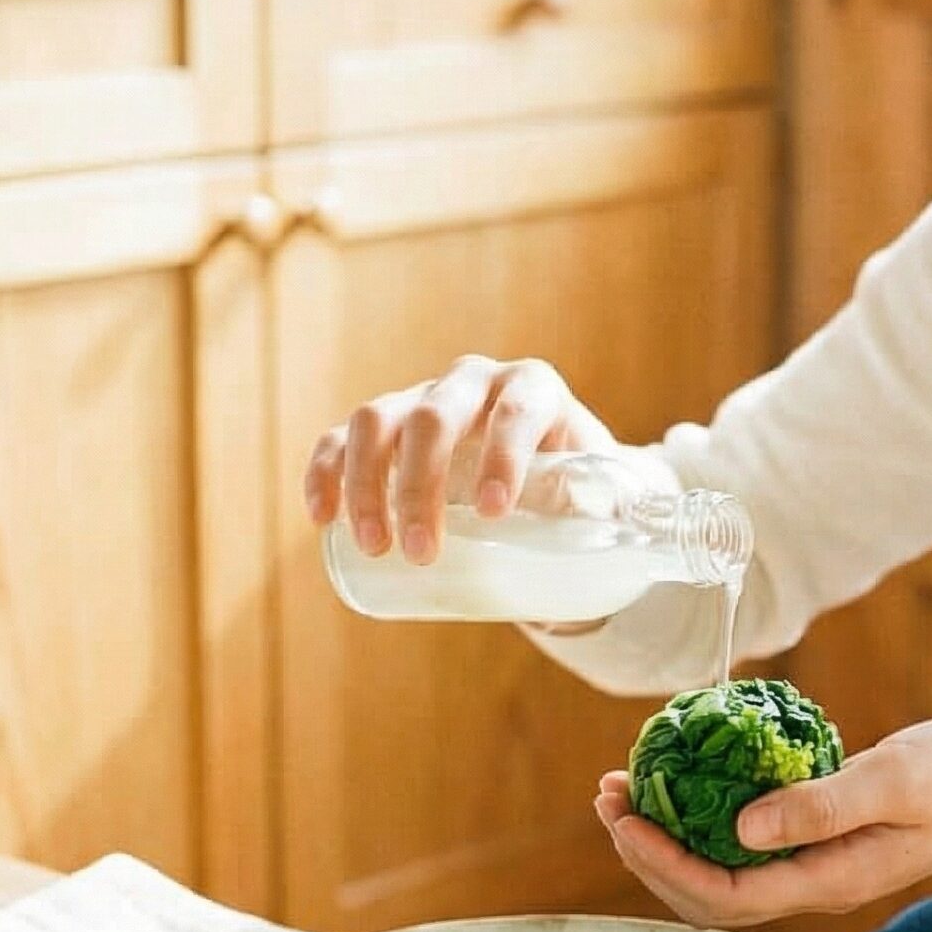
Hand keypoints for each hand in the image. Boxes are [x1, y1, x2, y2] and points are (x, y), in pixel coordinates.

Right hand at [304, 353, 618, 563]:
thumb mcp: (605, 495)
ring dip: (367, 485)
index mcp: (534, 388)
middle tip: (422, 550)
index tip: (495, 513)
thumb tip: (605, 535)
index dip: (504, 456)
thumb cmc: (582, 491)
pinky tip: (323, 518)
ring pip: (378, 421)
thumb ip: (608, 509)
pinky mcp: (384, 426)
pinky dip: (325, 473)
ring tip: (377, 548)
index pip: (517, 410)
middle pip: (435, 417)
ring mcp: (422, 397)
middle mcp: (474, 381)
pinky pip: (339, 437)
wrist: (552, 481)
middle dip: (421, 484)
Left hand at [593, 715, 931, 929]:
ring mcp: (825, 862)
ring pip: (726, 871)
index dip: (662, 862)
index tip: (624, 815)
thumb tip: (740, 828)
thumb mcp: (897, 779)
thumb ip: (822, 806)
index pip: (723, 894)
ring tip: (631, 789)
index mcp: (831, 879)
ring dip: (673, 837)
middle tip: (609, 796)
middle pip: (711, 895)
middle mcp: (819, 881)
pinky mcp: (830, 835)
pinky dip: (710, 818)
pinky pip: (753, 841)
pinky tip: (695, 780)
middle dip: (650, 852)